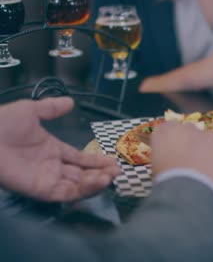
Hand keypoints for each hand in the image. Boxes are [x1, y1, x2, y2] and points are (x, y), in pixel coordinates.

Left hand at [0, 98, 119, 201]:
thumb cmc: (3, 123)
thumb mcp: (31, 110)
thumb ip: (52, 108)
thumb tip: (71, 101)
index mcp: (53, 150)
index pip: (80, 159)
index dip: (97, 161)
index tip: (114, 161)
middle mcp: (53, 167)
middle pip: (82, 175)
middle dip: (101, 174)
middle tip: (118, 172)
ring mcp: (47, 179)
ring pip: (78, 186)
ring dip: (96, 183)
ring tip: (111, 176)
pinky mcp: (41, 189)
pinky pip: (66, 193)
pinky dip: (83, 190)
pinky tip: (98, 181)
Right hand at [151, 122, 212, 190]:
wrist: (189, 195)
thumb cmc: (167, 184)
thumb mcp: (156, 169)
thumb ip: (164, 157)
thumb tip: (172, 160)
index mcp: (165, 132)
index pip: (168, 129)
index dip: (172, 142)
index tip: (174, 154)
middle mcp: (187, 128)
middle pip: (190, 132)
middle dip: (191, 144)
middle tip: (191, 165)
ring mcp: (209, 136)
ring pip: (209, 141)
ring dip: (208, 152)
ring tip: (206, 173)